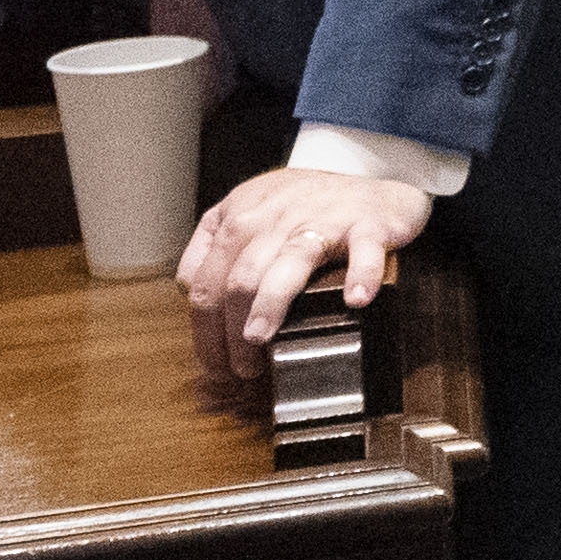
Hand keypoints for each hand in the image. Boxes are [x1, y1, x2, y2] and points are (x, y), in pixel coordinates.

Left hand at [179, 167, 432, 383]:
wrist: (374, 190)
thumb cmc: (307, 208)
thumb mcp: (247, 211)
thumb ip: (211, 244)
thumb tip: (186, 289)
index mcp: (241, 217)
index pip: (206, 281)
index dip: (204, 330)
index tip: (215, 362)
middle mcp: (277, 217)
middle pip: (239, 280)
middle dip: (232, 333)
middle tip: (242, 368)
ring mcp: (323, 219)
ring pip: (287, 264)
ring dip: (270, 305)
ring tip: (262, 338)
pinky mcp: (368, 224)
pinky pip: (363, 251)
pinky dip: (361, 275)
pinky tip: (355, 300)